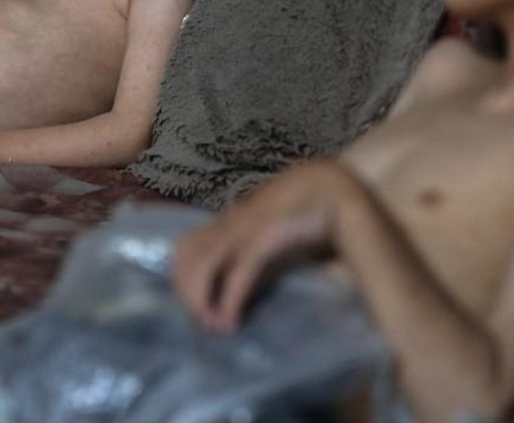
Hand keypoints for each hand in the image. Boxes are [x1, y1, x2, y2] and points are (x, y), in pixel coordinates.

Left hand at [174, 159, 351, 330]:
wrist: (331, 187)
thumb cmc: (303, 212)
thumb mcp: (271, 236)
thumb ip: (256, 257)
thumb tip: (239, 289)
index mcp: (229, 221)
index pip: (186, 246)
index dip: (182, 277)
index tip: (194, 304)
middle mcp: (229, 223)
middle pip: (186, 254)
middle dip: (185, 291)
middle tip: (202, 320)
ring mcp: (244, 228)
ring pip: (202, 264)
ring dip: (200, 299)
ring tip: (213, 325)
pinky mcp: (264, 238)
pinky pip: (238, 273)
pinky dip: (229, 301)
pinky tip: (230, 322)